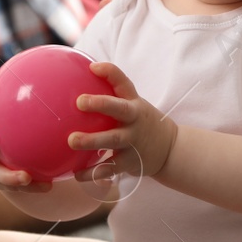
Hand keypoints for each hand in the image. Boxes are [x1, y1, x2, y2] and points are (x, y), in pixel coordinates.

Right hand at [0, 91, 56, 193]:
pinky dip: (33, 186)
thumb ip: (36, 98)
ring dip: (9, 177)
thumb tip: (56, 71)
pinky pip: (18, 187)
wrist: (22, 156)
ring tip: (25, 177)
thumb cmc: (25, 127)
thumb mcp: (29, 113)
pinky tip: (48, 185)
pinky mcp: (4, 183)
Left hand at [69, 62, 178, 180]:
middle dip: (101, 104)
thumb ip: (111, 97)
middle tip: (80, 102)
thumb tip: (74, 83)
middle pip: (120, 109)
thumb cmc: (140, 122)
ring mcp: (133, 141)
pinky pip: (109, 168)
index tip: (93, 67)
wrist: (169, 149)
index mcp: (133, 103)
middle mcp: (134, 120)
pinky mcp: (130, 161)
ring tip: (72, 140)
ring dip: (92, 140)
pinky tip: (76, 174)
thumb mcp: (132, 105)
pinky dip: (92, 172)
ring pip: (112, 140)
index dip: (109, 73)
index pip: (123, 82)